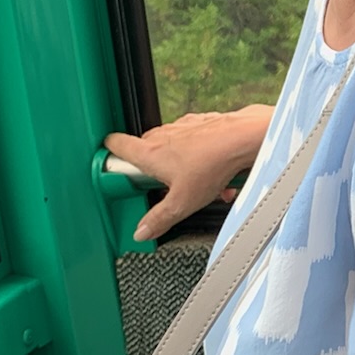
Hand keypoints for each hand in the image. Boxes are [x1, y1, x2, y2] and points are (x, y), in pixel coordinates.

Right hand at [105, 105, 273, 241]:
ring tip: (201, 187)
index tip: (107, 157)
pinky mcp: (207, 123)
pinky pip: (200, 143)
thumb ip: (159, 218)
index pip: (119, 145)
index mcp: (151, 152)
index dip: (110, 150)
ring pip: (176, 147)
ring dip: (184, 166)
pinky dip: (206, 159)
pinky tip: (221, 176)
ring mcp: (186, 126)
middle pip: (148, 148)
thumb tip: (141, 231)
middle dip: (154, 169)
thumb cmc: (213, 164)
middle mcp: (165, 135)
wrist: (247, 138)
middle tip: (163, 187)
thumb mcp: (182, 202)